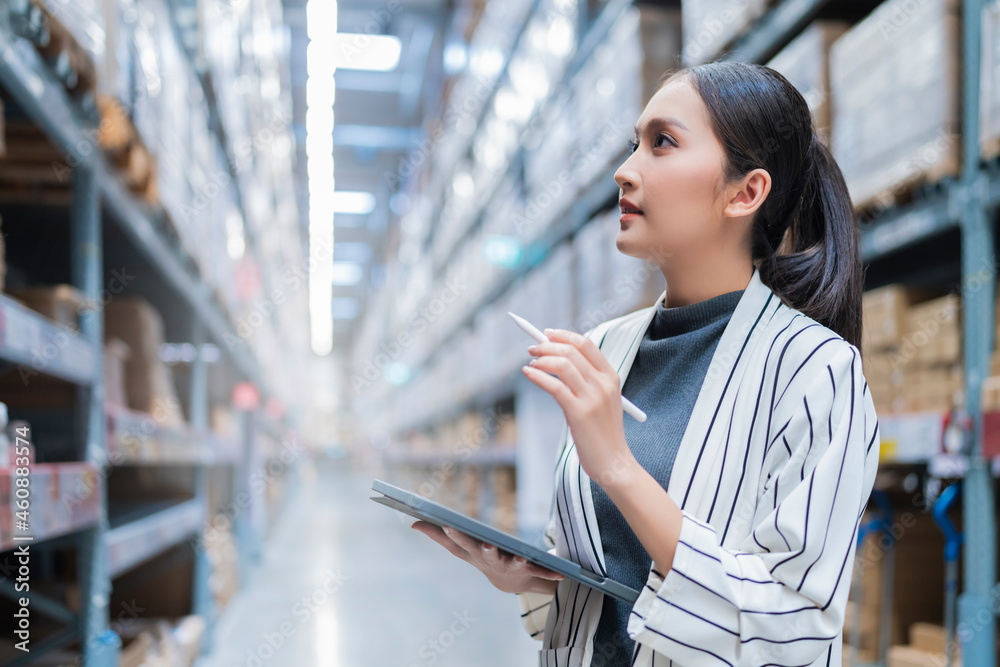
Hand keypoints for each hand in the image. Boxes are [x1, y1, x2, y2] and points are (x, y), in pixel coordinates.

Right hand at [410, 520, 564, 594]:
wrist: (513, 581)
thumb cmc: (484, 557)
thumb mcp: (462, 547)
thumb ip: (439, 535)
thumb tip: (413, 523)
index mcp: (473, 553)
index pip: (460, 543)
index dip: (454, 534)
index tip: (447, 523)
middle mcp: (490, 562)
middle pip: (486, 555)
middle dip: (485, 550)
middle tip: (485, 545)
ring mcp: (510, 568)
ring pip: (512, 565)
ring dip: (516, 563)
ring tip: (521, 558)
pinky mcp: (530, 571)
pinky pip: (541, 571)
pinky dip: (550, 572)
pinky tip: (560, 572)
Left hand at [522, 328, 637, 486]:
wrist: (613, 462)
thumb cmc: (603, 433)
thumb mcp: (602, 401)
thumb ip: (587, 381)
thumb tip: (559, 361)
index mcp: (611, 377)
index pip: (586, 344)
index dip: (564, 335)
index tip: (547, 333)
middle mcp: (603, 384)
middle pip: (571, 351)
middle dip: (547, 345)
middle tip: (532, 349)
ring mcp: (592, 398)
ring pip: (562, 365)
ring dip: (541, 359)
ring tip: (530, 363)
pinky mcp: (579, 413)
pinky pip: (554, 386)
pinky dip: (537, 376)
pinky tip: (528, 373)